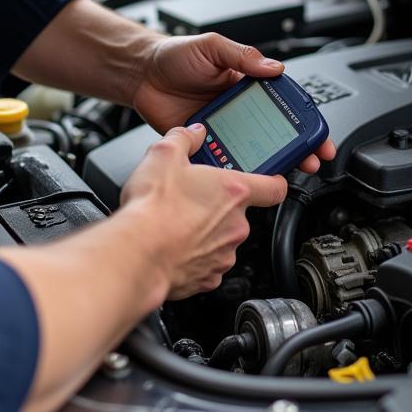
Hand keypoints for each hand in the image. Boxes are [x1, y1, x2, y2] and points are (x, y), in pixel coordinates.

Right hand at [120, 123, 287, 297]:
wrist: (137, 253)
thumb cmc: (153, 208)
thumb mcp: (164, 154)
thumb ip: (184, 138)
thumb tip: (193, 133)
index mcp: (233, 192)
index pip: (274, 187)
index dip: (274, 182)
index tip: (269, 181)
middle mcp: (236, 225)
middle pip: (238, 212)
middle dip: (217, 205)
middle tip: (191, 198)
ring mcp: (224, 254)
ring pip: (221, 238)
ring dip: (205, 231)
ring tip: (176, 222)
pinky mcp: (208, 278)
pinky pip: (207, 263)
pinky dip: (194, 255)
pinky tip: (172, 245)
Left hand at [131, 34, 335, 173]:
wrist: (140, 74)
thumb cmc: (174, 55)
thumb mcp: (212, 47)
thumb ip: (242, 56)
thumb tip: (274, 67)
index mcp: (247, 84)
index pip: (284, 104)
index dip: (304, 121)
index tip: (319, 135)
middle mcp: (239, 109)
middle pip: (275, 133)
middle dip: (297, 149)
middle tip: (311, 162)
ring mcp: (222, 128)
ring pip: (252, 150)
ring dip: (269, 163)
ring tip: (284, 175)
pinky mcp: (202, 144)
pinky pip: (222, 159)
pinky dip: (234, 170)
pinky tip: (243, 177)